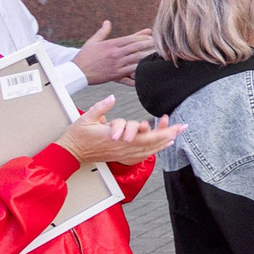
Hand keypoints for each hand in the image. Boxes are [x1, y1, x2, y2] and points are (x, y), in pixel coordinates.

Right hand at [55, 97, 178, 166]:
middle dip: (168, 134)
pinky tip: (163, 145)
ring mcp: (122, 153)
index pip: (144, 136)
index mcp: (116, 137)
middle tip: (182, 127)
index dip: (161, 132)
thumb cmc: (78, 135)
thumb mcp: (86, 117)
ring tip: (176, 134)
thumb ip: (101, 107)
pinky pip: (142, 154)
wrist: (70, 152)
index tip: (173, 126)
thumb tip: (111, 97)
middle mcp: (122, 148)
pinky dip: (155, 149)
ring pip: (148, 150)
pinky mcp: (121, 156)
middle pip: (151, 143)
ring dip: (163, 142)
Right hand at [72, 21, 156, 85]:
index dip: (143, 37)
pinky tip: (148, 69)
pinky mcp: (116, 75)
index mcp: (111, 44)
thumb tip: (107, 22)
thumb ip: (102, 32)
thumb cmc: (85, 56)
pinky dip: (140, 70)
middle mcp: (115, 53)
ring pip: (136, 59)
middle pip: (136, 47)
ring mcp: (116, 64)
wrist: (77, 72)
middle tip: (159, 43)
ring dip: (148, 56)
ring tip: (157, 55)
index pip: (130, 38)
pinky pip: (131, 72)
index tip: (151, 36)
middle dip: (149, 45)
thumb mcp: (93, 41)